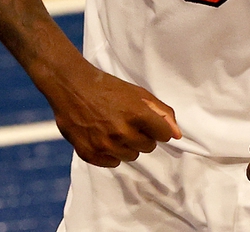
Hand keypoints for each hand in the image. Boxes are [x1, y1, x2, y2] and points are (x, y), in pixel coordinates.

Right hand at [46, 60, 180, 167]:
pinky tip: (102, 136)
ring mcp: (105, 145)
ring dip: (127, 145)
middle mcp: (122, 132)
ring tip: (114, 128)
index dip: (157, 128)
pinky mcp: (90, 153)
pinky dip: (110, 152)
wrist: (72, 87)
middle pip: (148, 147)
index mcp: (137, 115)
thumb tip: (177, 135)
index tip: (147, 121)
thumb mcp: (138, 93)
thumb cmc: (108, 88)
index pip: (163, 136)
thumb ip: (162, 113)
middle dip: (142, 135)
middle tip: (127, 122)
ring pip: (131, 156)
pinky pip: (113, 162)